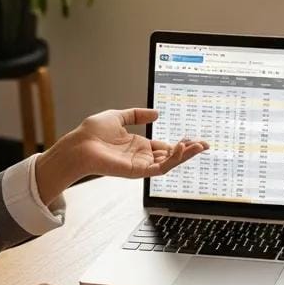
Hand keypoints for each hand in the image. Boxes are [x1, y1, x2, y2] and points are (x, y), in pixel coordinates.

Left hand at [73, 108, 207, 178]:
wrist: (79, 145)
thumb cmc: (91, 133)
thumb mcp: (118, 116)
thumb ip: (137, 115)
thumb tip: (156, 113)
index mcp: (138, 146)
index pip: (165, 147)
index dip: (180, 143)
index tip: (192, 138)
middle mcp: (141, 157)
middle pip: (171, 155)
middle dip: (189, 150)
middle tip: (205, 144)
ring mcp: (140, 165)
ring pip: (170, 163)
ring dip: (186, 155)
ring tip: (199, 146)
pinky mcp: (138, 171)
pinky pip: (160, 168)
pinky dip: (173, 159)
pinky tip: (181, 148)